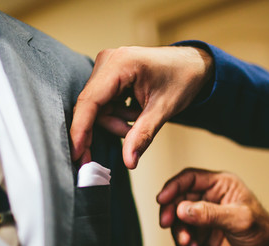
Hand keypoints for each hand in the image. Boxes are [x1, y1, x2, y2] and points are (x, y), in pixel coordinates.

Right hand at [71, 46, 213, 168]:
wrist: (192, 65)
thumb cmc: (182, 79)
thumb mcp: (164, 110)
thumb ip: (143, 135)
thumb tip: (128, 162)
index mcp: (120, 64)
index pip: (90, 101)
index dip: (80, 130)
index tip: (76, 154)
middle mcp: (108, 61)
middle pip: (92, 108)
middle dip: (111, 127)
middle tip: (130, 139)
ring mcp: (106, 67)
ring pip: (97, 109)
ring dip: (117, 122)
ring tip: (141, 118)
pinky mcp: (108, 75)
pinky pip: (103, 104)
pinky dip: (118, 115)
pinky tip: (136, 112)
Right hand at [157, 168, 268, 245]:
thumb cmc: (261, 231)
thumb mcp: (239, 220)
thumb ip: (211, 214)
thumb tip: (183, 210)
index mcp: (220, 184)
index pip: (190, 178)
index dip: (173, 186)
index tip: (162, 199)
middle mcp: (208, 197)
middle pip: (178, 197)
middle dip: (170, 211)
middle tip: (166, 223)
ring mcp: (202, 215)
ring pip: (177, 218)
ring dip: (177, 231)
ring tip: (187, 243)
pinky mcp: (198, 232)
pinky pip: (181, 234)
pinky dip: (182, 242)